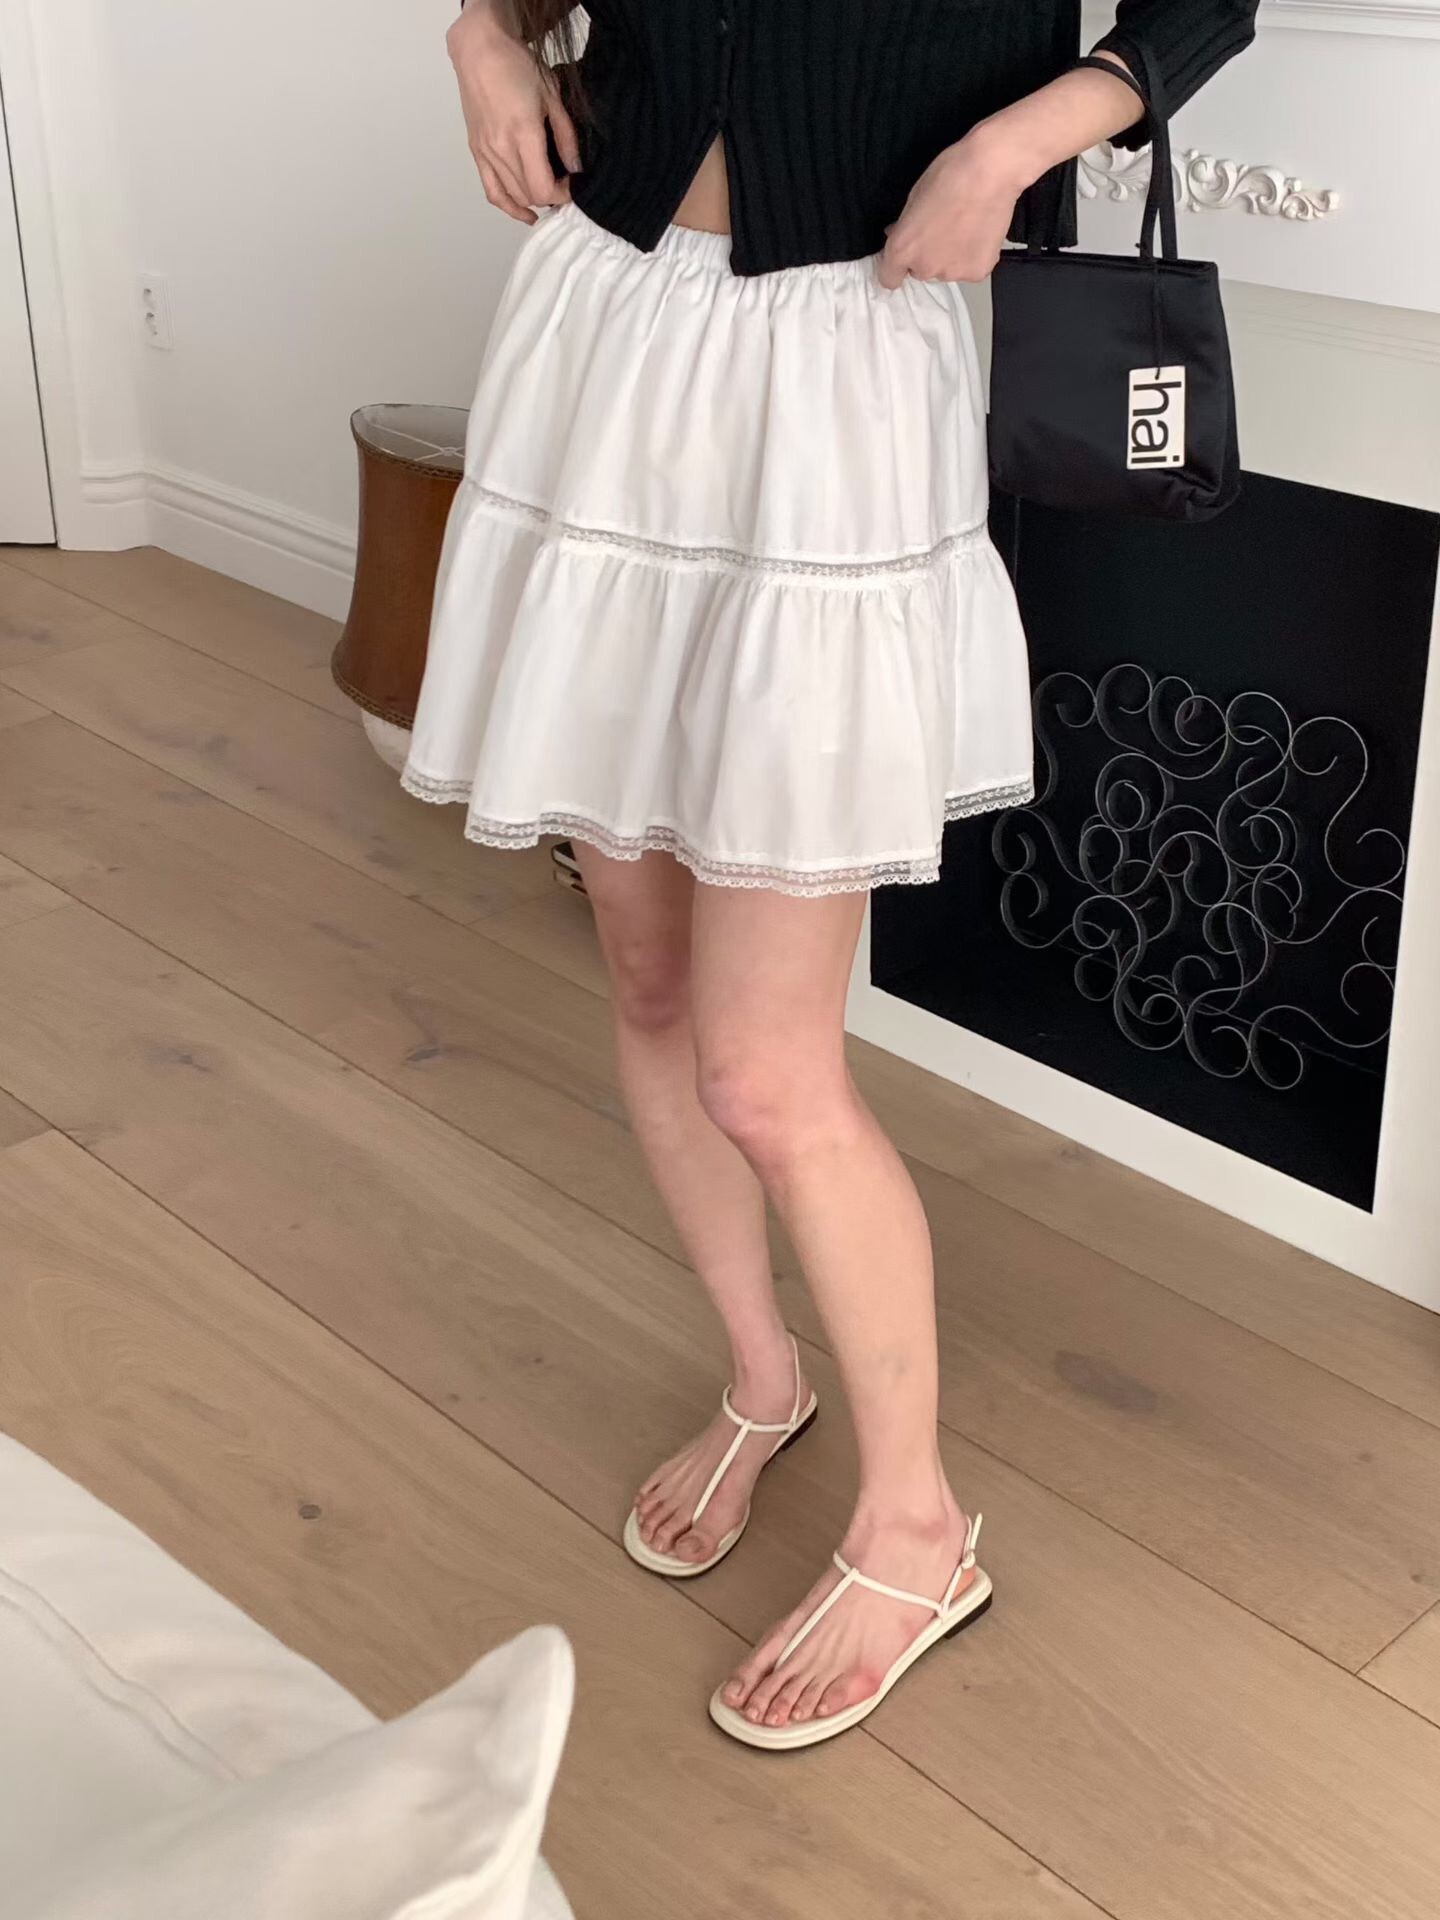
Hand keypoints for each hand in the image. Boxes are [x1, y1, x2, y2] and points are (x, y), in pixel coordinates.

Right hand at [447, 1, 581, 224]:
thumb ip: (566, 137)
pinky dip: (508, 206)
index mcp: (523, 135)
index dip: (563, 195)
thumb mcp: (552, 96)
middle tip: (564, 185)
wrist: (479, 49)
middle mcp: (501, 150)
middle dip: (551, 196)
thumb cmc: (517, 65)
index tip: (573, 185)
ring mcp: (485, 153)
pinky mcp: (476, 152)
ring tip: (548, 195)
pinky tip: (524, 212)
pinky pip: (492, 191)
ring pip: (512, 196)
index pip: (543, 189)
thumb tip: (575, 168)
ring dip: (532, 201)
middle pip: (529, 195)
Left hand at [878, 126, 1032, 289]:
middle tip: (942, 229)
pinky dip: (973, 256)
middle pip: (920, 272)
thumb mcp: (914, 197)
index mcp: (902, 249)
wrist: (990, 171)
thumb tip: (897, 234)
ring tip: (965, 227)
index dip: (896, 267)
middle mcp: (924, 268)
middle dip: (927, 255)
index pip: (889, 278)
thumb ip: (904, 225)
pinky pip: (969, 268)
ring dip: (950, 256)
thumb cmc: (950, 174)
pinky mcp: (978, 271)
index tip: (905, 257)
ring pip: (946, 270)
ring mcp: (952, 272)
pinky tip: (979, 232)